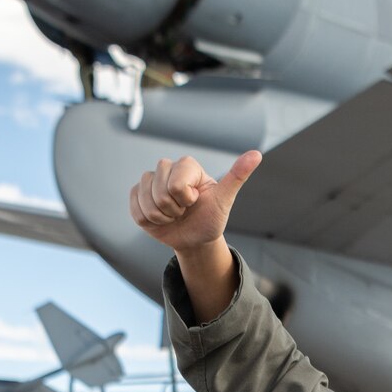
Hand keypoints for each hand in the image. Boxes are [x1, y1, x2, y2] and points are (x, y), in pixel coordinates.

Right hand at [128, 150, 261, 251]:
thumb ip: (237, 176)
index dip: (186, 200)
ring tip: (174, 215)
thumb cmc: (211, 217)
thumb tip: (256, 154)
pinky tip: (160, 218)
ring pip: (146, 201)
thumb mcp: (225, 199)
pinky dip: (148, 221)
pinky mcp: (137, 194)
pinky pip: (136, 209)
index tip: (196, 201)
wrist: (195, 238)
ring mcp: (150, 181)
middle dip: (174, 210)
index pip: (176, 185)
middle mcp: (167, 168)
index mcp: (187, 165)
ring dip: (161, 217)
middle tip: (185, 210)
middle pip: (160, 193)